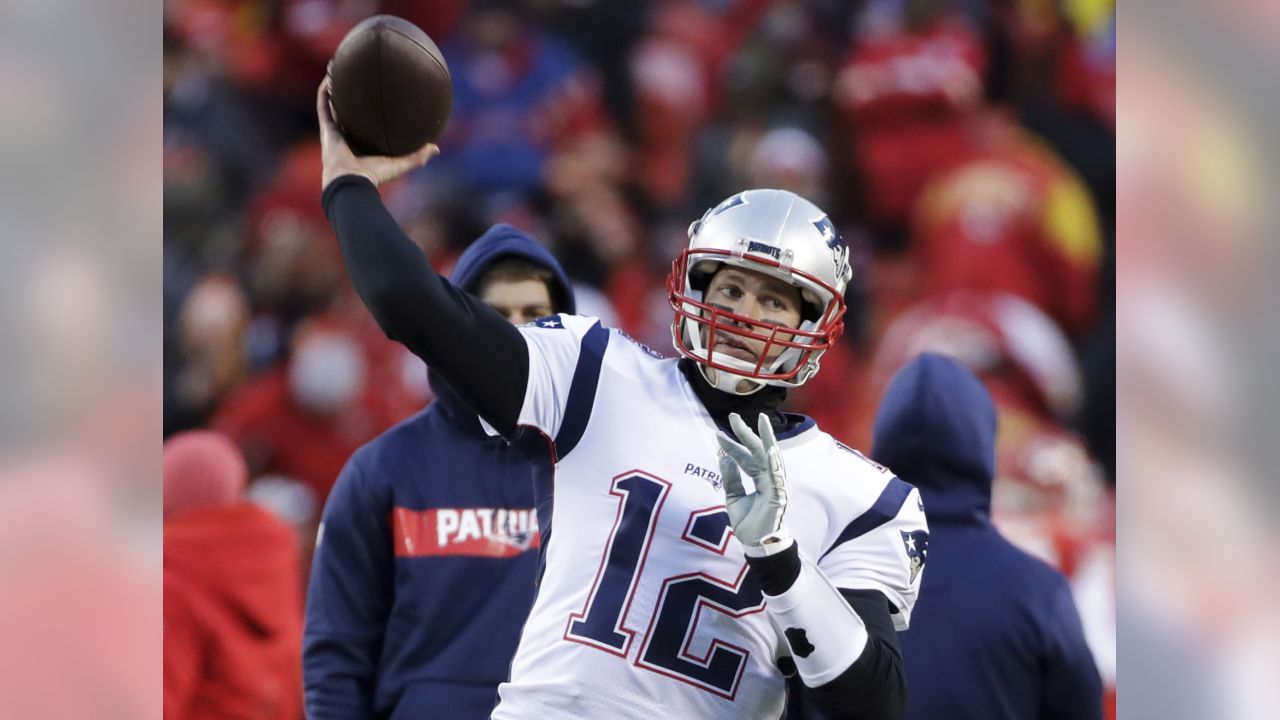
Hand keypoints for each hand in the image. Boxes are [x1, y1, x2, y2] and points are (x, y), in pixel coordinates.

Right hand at [316, 77, 438, 189]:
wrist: (351, 181)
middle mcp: (345, 137)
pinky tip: (330, 75)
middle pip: (347, 114)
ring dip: (334, 89)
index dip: (367, 115)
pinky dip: (325, 91)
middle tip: (357, 81)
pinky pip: (323, 105)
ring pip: (332, 106)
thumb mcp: (399, 164)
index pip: (363, 127)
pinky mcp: (326, 129)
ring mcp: (334, 132)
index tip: (375, 100)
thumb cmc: (374, 176)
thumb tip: (436, 148)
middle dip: (350, 99)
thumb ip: (417, 157)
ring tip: (338, 71)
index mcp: (360, 145)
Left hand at [717, 412, 790, 550]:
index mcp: (760, 478)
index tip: (718, 434)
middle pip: (759, 451)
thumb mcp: (733, 498)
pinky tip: (769, 449)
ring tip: (761, 421)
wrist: (758, 546)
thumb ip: (731, 478)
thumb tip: (723, 458)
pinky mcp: (780, 495)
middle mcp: (770, 478)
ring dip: (765, 439)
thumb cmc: (749, 523)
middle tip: (734, 417)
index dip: (733, 446)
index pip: (746, 457)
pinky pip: (777, 476)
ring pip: (771, 457)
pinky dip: (773, 462)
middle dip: (747, 433)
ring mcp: (777, 485)